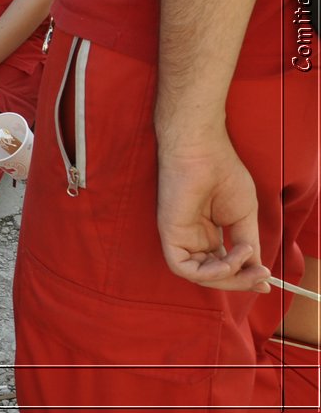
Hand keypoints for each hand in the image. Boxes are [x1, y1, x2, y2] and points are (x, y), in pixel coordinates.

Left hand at [156, 131, 269, 290]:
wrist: (205, 153)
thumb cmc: (223, 176)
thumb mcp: (244, 218)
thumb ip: (248, 246)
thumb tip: (257, 272)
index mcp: (208, 233)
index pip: (222, 266)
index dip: (243, 277)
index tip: (266, 283)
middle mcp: (193, 237)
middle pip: (213, 275)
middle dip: (240, 280)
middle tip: (262, 276)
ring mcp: (181, 236)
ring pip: (199, 276)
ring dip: (229, 277)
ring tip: (248, 258)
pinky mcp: (169, 233)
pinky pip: (183, 268)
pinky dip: (208, 274)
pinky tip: (227, 262)